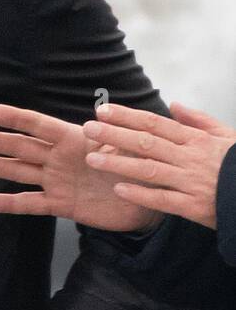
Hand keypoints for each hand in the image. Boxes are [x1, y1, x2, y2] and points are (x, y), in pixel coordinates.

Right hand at [0, 104, 161, 230]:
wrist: (147, 200)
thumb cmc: (140, 165)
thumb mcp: (131, 146)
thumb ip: (113, 136)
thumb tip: (97, 117)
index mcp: (74, 139)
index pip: (40, 126)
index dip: (17, 119)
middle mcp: (59, 158)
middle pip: (23, 147)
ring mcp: (57, 181)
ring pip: (20, 172)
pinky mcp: (60, 204)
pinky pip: (31, 203)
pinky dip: (10, 203)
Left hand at [84, 101, 235, 229]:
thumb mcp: (224, 136)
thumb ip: (198, 120)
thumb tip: (174, 104)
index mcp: (195, 139)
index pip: (155, 123)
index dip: (127, 116)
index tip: (103, 110)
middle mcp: (189, 157)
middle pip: (146, 143)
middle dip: (115, 134)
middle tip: (87, 129)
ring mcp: (190, 182)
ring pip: (149, 169)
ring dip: (119, 163)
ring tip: (93, 159)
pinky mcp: (194, 206)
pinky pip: (163, 199)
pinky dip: (141, 194)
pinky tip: (119, 189)